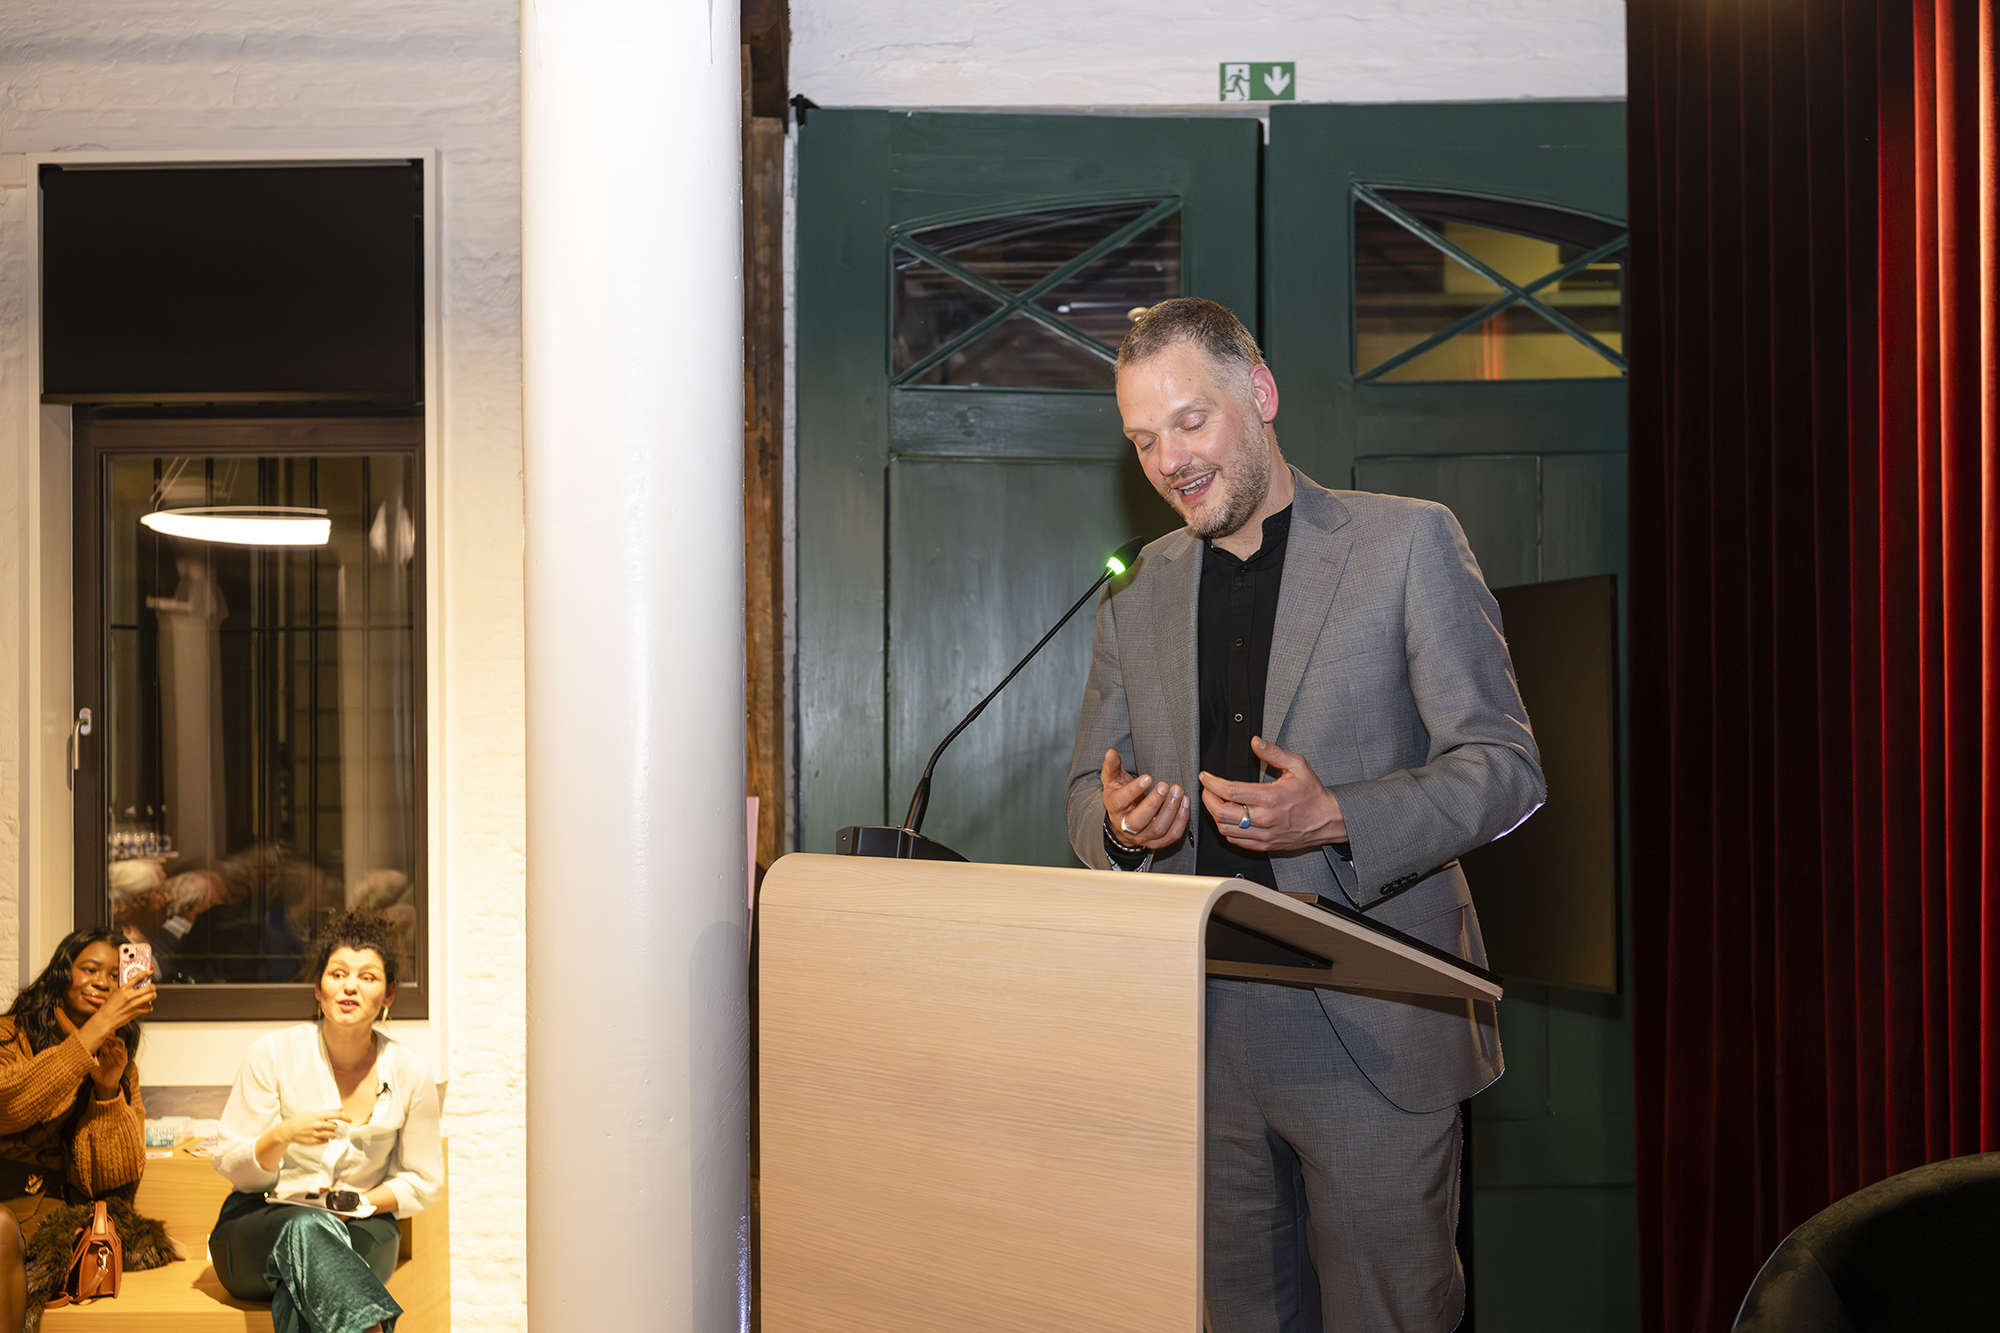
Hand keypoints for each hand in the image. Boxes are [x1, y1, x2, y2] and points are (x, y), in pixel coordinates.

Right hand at [76, 977, 155, 1053]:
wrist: (104, 1020)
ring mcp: (133, 1003)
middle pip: (148, 987)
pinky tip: (147, 1006)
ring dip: (153, 995)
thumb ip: (124, 991)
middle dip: (152, 987)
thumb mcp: (114, 995)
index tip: (149, 971)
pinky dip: (149, 1007)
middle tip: (152, 987)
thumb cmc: (106, 1009)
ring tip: (152, 995)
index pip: (137, 978)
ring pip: (151, 996)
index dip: (145, 973)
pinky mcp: (135, 1011)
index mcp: (123, 990)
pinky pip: (148, 1008)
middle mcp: (129, 995)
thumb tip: (133, 988)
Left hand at [91, 1034, 128, 1095]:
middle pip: (113, 1040)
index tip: (97, 1034)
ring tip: (110, 1037)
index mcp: (105, 1052)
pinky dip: (120, 1048)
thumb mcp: (92, 1062)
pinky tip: (115, 1047)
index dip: (103, 1037)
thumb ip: (91, 1055)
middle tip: (104, 1034)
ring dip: (116, 1040)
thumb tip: (87, 1045)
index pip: (106, 1041)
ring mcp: (119, 1055)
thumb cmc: (97, 1074)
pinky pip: (124, 1051)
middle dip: (109, 1036)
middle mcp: (113, 1052)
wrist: (103, 1084)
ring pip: (120, 1043)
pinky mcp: (123, 1060)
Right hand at [273, 1111, 350, 1148]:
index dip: (345, 1117)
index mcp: (318, 1115)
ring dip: (330, 1133)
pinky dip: (324, 1138)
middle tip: (326, 1125)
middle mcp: (318, 1124)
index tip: (351, 1120)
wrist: (288, 1130)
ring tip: (321, 1131)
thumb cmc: (301, 1121)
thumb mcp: (313, 1113)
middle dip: (333, 1126)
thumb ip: (328, 1113)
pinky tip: (317, 1136)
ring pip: (332, 1134)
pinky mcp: (313, 1141)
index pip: (336, 1115)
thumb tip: (341, 1109)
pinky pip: (325, 1141)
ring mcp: (315, 1133)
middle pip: (335, 1126)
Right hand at [1100, 749, 1189, 851]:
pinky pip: (1171, 836)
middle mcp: (1126, 826)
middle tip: (1165, 786)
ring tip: (1179, 792)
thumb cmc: (1120, 796)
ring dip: (1171, 810)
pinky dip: (1181, 820)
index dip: (1134, 790)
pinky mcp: (1156, 842)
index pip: (1121, 801)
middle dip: (1154, 803)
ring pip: (1158, 829)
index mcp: (1114, 808)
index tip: (1148, 778)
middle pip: (1139, 820)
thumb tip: (1111, 752)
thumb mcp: (1113, 780)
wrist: (1123, 821)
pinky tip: (1185, 804)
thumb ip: (1112, 766)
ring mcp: (1142, 836)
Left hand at [1199, 736, 1346, 853]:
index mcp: (1270, 797)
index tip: (1206, 777)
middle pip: (1221, 812)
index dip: (1212, 783)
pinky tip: (1228, 819)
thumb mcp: (1298, 766)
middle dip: (1208, 799)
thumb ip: (1274, 753)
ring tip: (1215, 803)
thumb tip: (1256, 742)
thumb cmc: (1313, 795)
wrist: (1328, 821)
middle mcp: (1264, 818)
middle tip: (1207, 789)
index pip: (1230, 790)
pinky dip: (1226, 829)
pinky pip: (1236, 841)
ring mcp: (1264, 834)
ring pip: (1225, 829)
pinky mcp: (1265, 844)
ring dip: (1214, 815)